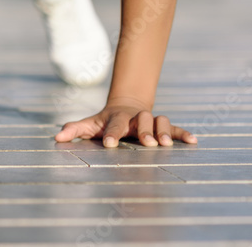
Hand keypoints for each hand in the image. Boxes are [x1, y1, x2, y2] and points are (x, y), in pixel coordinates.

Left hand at [55, 103, 196, 147]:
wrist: (125, 105)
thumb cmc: (104, 121)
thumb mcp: (89, 124)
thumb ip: (74, 130)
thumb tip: (57, 138)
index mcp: (115, 118)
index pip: (112, 125)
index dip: (110, 134)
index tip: (109, 145)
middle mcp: (135, 117)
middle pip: (141, 119)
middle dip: (144, 131)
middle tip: (147, 143)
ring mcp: (150, 120)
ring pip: (159, 121)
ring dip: (164, 131)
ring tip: (167, 144)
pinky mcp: (163, 126)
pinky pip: (175, 128)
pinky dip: (184, 133)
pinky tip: (194, 142)